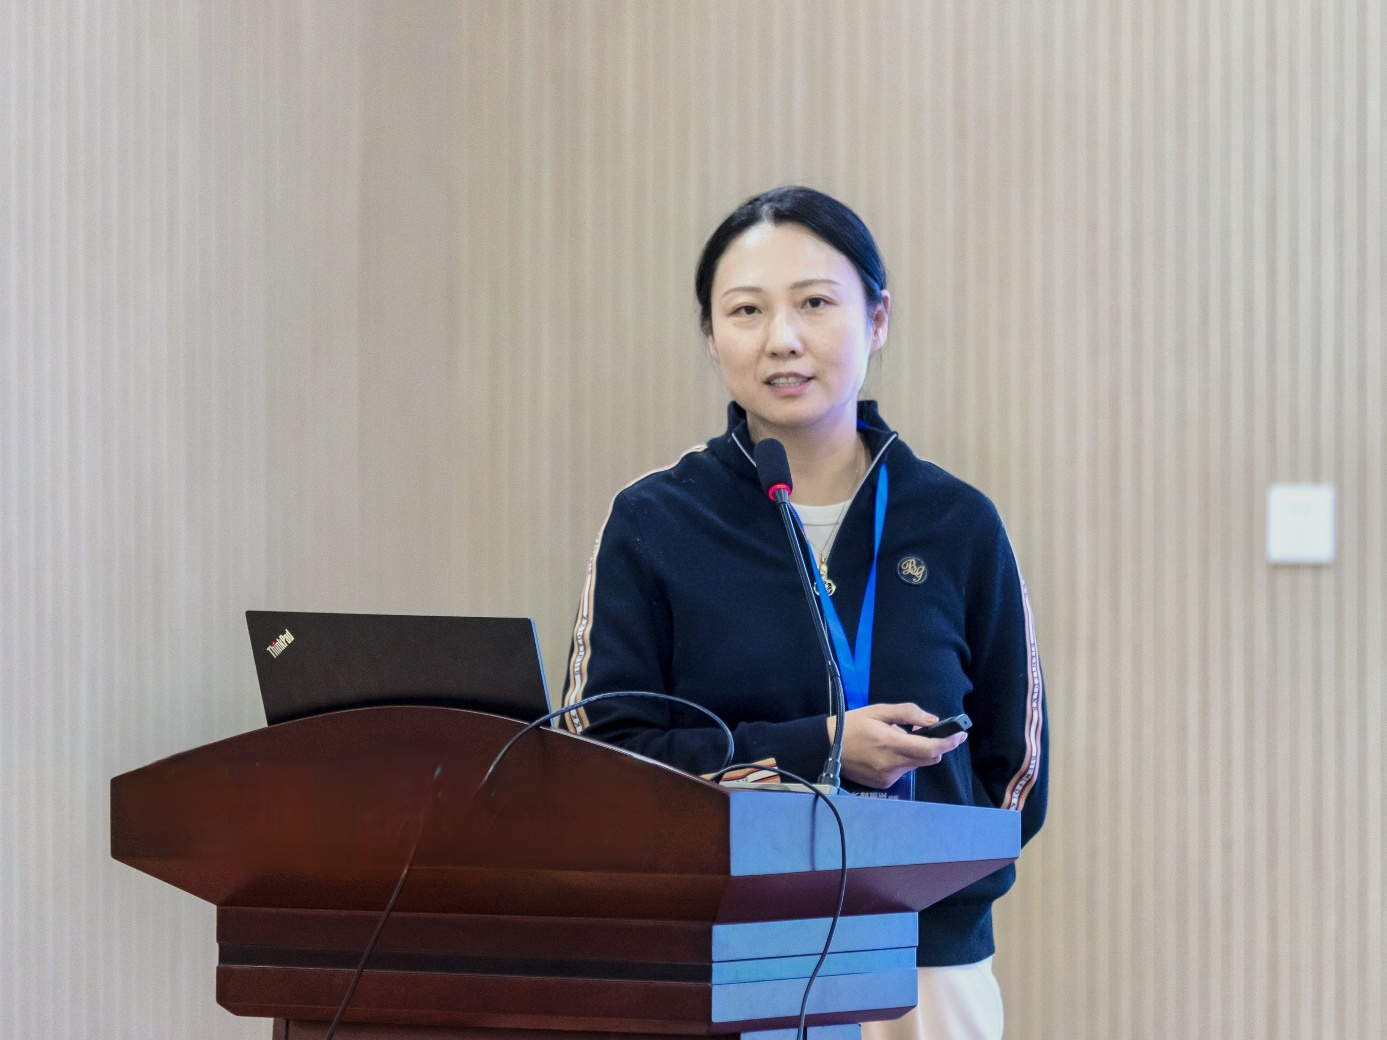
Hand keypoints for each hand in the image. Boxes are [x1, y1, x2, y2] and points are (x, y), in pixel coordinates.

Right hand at [826, 702, 967, 789]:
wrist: (825, 747)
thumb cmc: (852, 724)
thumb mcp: (878, 711)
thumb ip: (907, 713)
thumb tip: (932, 720)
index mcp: (891, 744)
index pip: (930, 749)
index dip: (949, 742)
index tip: (960, 735)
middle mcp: (892, 764)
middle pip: (928, 759)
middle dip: (933, 746)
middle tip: (925, 732)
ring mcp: (888, 777)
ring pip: (915, 765)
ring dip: (915, 753)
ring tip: (894, 740)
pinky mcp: (883, 784)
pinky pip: (902, 771)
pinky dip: (902, 761)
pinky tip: (884, 752)